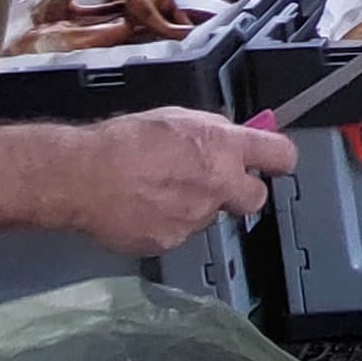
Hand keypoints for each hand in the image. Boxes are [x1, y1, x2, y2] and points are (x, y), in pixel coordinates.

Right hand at [51, 110, 296, 254]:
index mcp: (222, 146)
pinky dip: (168, 222)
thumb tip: (228, 137)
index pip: (279, 154)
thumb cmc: (122, 141)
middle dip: (241, 191)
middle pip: (255, 197)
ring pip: (210, 215)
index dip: (279, 158)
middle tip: (216, 181)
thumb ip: (211, 131)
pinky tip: (144, 207)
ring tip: (159, 188)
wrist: (82, 176)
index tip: (275, 161)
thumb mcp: (175, 118)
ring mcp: (197, 217)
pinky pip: (181, 232)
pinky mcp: (173, 241)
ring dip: (195, 204)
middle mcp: (218, 184)